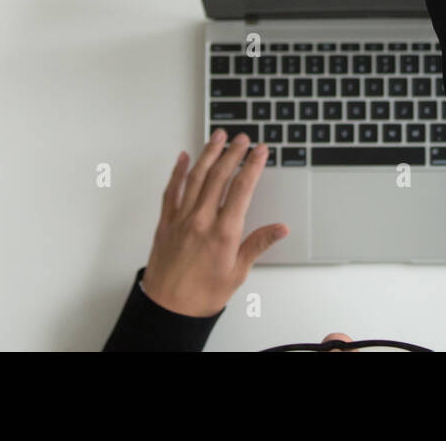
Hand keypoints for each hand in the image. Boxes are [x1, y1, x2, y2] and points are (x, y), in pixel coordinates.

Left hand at [141, 133, 287, 317]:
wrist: (168, 309)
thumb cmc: (202, 295)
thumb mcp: (238, 272)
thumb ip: (258, 244)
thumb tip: (280, 228)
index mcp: (223, 233)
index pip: (242, 189)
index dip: (253, 165)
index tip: (260, 150)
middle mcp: (201, 221)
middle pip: (219, 176)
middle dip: (233, 153)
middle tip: (243, 138)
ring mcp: (181, 219)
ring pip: (196, 177)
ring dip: (208, 154)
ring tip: (218, 137)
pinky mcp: (165, 222)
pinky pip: (171, 191)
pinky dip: (178, 172)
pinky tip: (183, 157)